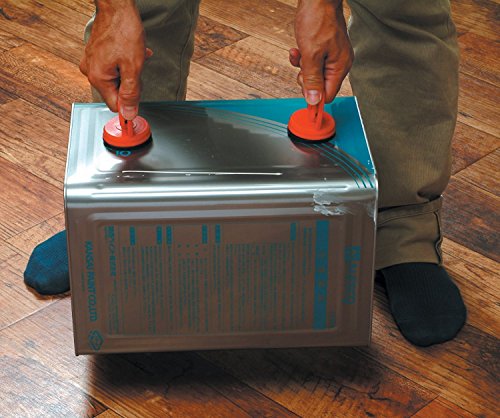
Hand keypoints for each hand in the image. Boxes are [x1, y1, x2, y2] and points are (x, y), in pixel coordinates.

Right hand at [79, 0, 152, 118]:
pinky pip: (112, 66)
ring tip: (135, 56)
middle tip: (137, 67)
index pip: (114, 105)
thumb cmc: (124, 31)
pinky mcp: (95, 53)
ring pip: (116, 77)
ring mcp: (91, 61)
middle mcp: (90, 71)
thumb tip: (129, 114)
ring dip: (129, 70)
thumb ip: (131, 93)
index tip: (138, 93)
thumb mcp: (134, 67)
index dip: (129, 102)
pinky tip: (133, 52)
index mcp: (98, 78)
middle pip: (115, 91)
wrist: (116, 5)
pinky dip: (124, 62)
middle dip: (130, 82)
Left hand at [290, 0, 352, 104]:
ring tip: (298, 53)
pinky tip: (297, 49)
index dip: (314, 96)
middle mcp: (339, 63)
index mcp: (340, 67)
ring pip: (314, 73)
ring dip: (302, 66)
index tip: (303, 93)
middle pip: (320, 85)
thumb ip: (312, 79)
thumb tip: (314, 100)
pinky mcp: (326, 49)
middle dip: (306, 78)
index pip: (328, 95)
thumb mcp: (311, 55)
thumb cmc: (318, 20)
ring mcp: (333, 55)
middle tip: (301, 68)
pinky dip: (303, 57)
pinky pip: (312, 61)